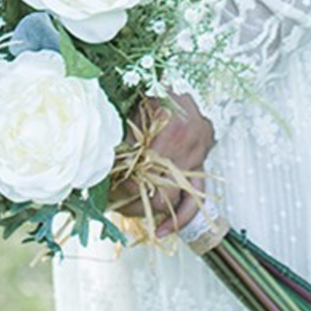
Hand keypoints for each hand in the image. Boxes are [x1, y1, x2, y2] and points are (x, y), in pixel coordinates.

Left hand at [115, 93, 214, 237]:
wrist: (188, 80)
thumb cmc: (159, 89)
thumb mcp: (137, 106)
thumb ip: (127, 135)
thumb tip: (108, 164)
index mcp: (171, 131)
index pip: (147, 172)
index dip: (127, 185)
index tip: (111, 188)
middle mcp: (188, 149)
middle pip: (160, 192)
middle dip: (135, 201)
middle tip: (114, 202)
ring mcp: (198, 159)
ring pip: (175, 200)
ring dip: (151, 211)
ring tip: (128, 214)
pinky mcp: (202, 165)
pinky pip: (196, 199)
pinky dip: (181, 218)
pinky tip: (163, 231)